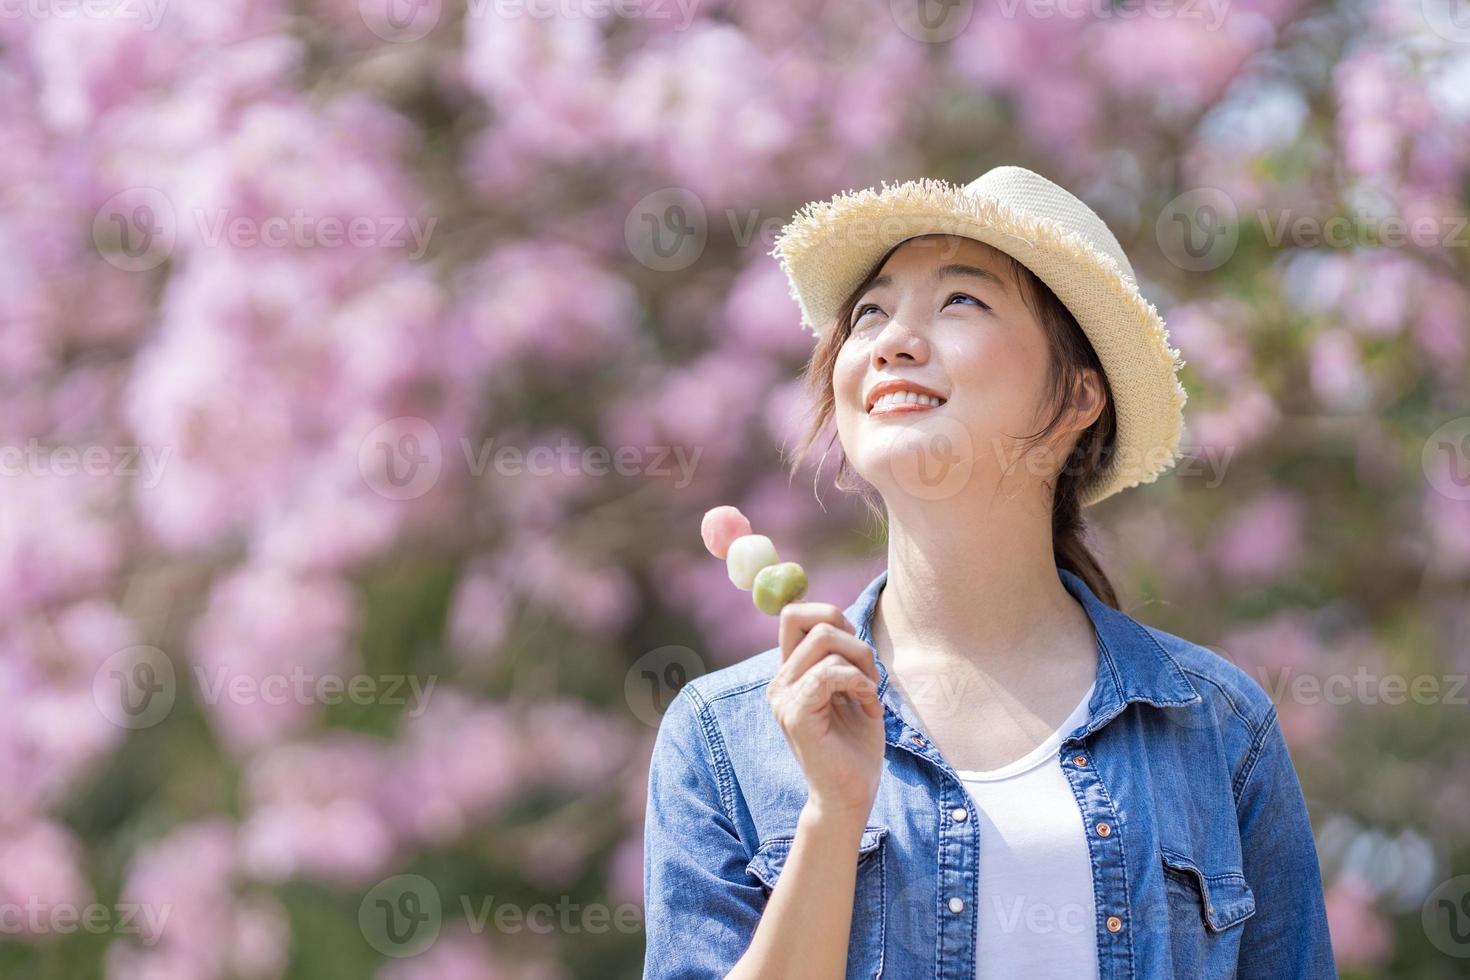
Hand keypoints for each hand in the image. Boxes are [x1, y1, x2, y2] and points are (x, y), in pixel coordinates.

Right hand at [766, 602, 886, 822]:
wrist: (851, 794)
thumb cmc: (855, 746)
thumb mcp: (851, 689)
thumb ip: (839, 656)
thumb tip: (842, 621)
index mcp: (790, 673)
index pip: (794, 614)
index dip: (829, 614)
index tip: (855, 648)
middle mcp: (781, 682)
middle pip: (812, 621)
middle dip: (853, 639)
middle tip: (869, 674)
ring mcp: (784, 698)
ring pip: (825, 641)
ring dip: (862, 663)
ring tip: (871, 695)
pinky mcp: (795, 714)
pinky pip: (828, 673)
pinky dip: (860, 683)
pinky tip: (870, 708)